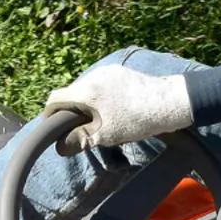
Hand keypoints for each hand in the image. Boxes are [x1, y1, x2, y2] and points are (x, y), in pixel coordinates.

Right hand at [44, 65, 195, 154]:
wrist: (171, 102)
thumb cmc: (138, 120)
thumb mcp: (106, 135)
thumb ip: (80, 139)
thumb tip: (60, 147)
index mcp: (86, 90)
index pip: (55, 98)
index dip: (49, 114)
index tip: (52, 127)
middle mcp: (93, 76)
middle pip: (72, 93)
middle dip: (71, 111)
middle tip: (79, 129)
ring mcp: (108, 72)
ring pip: (87, 89)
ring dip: (87, 104)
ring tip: (100, 121)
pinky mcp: (121, 72)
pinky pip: (102, 84)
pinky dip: (100, 97)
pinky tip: (114, 111)